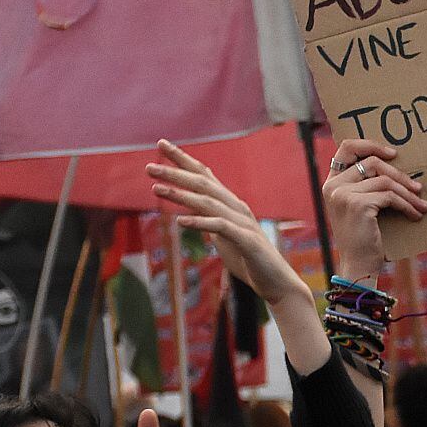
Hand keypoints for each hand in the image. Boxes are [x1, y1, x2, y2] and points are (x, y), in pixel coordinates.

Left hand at [147, 141, 311, 307]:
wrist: (278, 283)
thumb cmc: (250, 261)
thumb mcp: (224, 236)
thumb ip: (209, 221)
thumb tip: (188, 213)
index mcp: (230, 204)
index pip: (205, 175)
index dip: (183, 159)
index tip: (161, 144)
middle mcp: (237, 208)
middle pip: (203, 184)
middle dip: (175, 173)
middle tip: (149, 166)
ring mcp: (242, 223)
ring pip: (208, 202)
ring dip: (181, 194)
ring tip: (156, 189)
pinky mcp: (246, 241)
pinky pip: (220, 227)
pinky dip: (200, 222)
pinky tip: (181, 221)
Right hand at [322, 139, 426, 279]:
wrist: (358, 266)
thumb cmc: (363, 239)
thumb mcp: (359, 208)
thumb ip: (365, 187)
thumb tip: (395, 168)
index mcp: (331, 183)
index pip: (346, 148)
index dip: (371, 144)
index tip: (393, 154)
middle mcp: (333, 186)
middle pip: (372, 162)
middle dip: (399, 174)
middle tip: (417, 187)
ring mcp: (344, 194)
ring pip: (384, 180)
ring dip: (407, 192)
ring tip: (422, 204)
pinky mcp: (358, 204)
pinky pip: (390, 196)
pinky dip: (406, 205)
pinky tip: (415, 214)